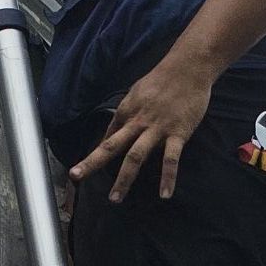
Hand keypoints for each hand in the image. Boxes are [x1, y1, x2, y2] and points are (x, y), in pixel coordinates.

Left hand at [68, 54, 214, 202]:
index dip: (96, 153)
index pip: (109, 136)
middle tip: (76, 177)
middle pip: (112, 146)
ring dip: (124, 179)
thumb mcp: (137, 92)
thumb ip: (127, 112)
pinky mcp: (177, 133)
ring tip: (115, 199)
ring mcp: (157, 128)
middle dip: (92, 162)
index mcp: (127, 110)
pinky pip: (171, 159)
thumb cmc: (163, 79)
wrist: (188, 67)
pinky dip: (168, 178)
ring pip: (135, 156)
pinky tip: (165, 194)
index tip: (83, 169)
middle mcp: (137, 121)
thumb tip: (115, 130)